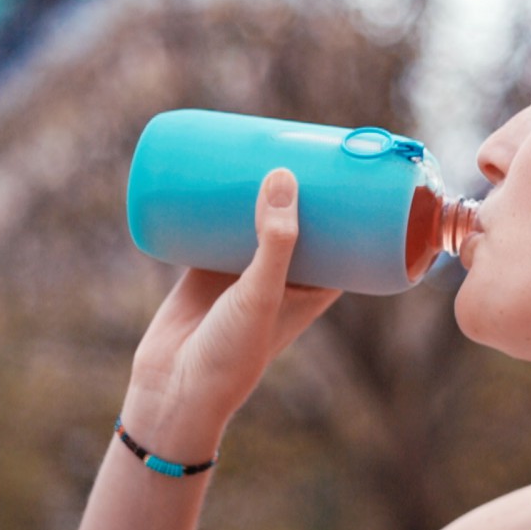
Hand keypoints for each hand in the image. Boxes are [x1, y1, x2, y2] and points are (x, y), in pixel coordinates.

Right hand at [122, 168, 340, 449]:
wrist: (174, 390)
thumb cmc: (233, 354)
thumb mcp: (263, 294)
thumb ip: (275, 240)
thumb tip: (284, 175)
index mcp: (313, 289)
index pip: (347, 240)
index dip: (354, 206)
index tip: (356, 167)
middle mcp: (282, 277)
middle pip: (303, 220)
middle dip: (305, 185)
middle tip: (306, 139)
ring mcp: (243, 271)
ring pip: (259, 218)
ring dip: (264, 187)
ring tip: (265, 143)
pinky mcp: (205, 267)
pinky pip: (216, 224)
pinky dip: (219, 200)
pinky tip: (219, 167)